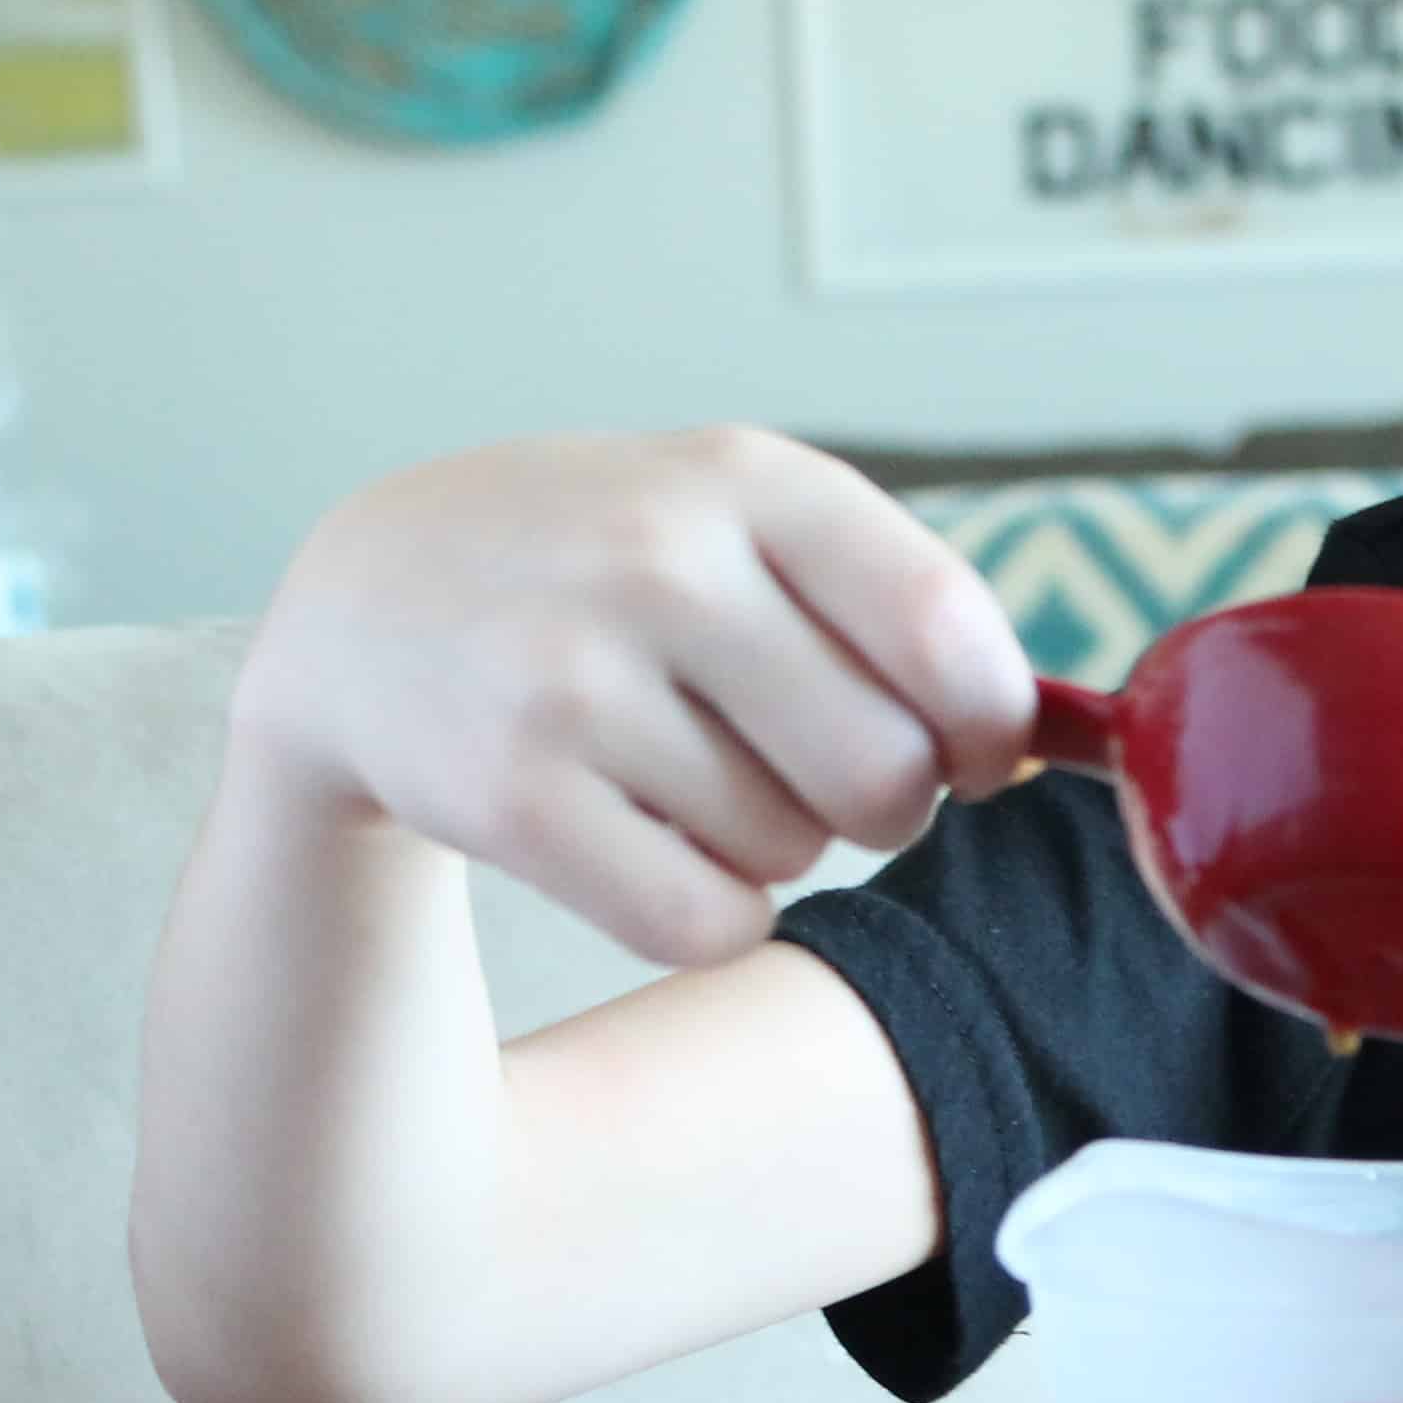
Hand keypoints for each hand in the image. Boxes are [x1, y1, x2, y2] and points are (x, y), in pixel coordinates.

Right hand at [230, 427, 1036, 967]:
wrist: (368, 610)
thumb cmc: (606, 580)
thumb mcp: (731, 522)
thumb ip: (888, 605)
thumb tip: (1034, 748)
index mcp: (746, 479)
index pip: (944, 630)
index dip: (992, 728)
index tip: (977, 757)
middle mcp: (659, 561)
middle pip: (886, 774)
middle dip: (879, 808)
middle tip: (812, 780)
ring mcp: (573, 677)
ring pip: (791, 855)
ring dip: (767, 849)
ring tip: (677, 774)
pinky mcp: (508, 794)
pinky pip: (704, 924)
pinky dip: (703, 916)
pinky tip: (641, 846)